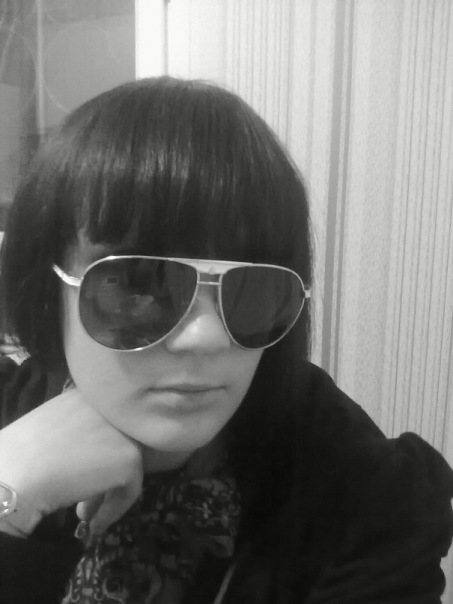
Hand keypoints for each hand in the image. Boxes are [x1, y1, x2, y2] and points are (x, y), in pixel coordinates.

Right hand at [0, 387, 143, 534]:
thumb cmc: (18, 454)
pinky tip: (94, 525)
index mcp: (88, 396)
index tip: (78, 476)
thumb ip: (74, 432)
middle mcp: (110, 408)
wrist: (15, 474)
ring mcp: (124, 431)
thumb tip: (88, 456)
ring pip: (125, 467)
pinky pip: (130, 490)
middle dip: (101, 476)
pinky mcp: (130, 458)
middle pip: (116, 446)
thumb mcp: (49, 427)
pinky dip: (113, 510)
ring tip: (84, 515)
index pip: (103, 427)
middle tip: (83, 502)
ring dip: (105, 494)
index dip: (93, 456)